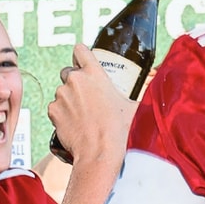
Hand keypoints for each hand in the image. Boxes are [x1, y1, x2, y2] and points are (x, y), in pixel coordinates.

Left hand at [50, 51, 134, 168]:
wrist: (99, 153)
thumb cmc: (120, 130)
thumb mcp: (133, 107)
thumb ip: (138, 95)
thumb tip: (152, 93)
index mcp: (94, 73)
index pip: (80, 50)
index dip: (81, 56)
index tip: (83, 63)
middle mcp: (74, 80)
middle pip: (68, 71)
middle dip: (74, 82)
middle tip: (87, 98)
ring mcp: (61, 95)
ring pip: (61, 92)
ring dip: (69, 100)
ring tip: (83, 116)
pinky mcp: (53, 111)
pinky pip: (55, 108)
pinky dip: (61, 115)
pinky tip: (74, 125)